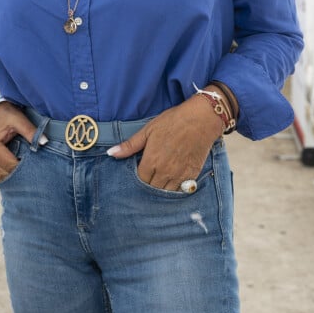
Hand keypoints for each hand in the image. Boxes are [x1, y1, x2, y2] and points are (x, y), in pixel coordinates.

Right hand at [0, 102, 41, 182]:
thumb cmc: (7, 114)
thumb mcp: (19, 120)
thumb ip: (31, 131)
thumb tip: (44, 142)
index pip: (10, 165)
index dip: (24, 165)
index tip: (35, 161)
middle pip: (5, 172)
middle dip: (18, 169)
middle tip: (30, 161)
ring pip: (1, 175)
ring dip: (11, 171)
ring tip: (20, 159)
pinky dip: (5, 169)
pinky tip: (12, 161)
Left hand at [107, 96, 223, 190]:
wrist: (202, 119)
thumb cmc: (174, 121)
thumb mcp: (148, 130)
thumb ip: (130, 145)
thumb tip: (111, 153)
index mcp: (152, 161)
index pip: (140, 180)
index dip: (138, 177)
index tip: (140, 171)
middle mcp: (165, 172)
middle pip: (151, 190)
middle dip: (148, 185)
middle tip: (149, 177)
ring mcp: (179, 175)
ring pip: (165, 193)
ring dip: (161, 189)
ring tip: (160, 181)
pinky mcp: (192, 175)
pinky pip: (181, 191)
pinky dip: (175, 189)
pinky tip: (173, 182)